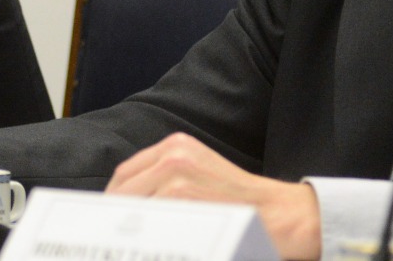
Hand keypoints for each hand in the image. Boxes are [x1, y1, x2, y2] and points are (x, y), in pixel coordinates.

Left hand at [108, 133, 320, 260]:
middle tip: (113, 238)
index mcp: (175, 146)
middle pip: (123, 190)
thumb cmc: (243, 204)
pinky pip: (154, 222)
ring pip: (135, 207)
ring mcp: (178, 175)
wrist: (285, 215)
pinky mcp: (185, 197)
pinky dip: (149, 236)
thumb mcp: (201, 176)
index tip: (106, 220)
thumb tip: (122, 209)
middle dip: (114, 217)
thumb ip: (166, 184)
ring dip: (130, 230)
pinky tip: (149, 246)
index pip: (126, 174)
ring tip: (131, 244)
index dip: (112, 200)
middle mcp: (174, 154)